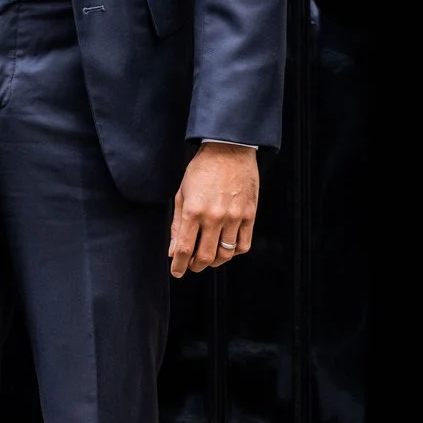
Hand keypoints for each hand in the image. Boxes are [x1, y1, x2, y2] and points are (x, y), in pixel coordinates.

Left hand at [168, 142, 258, 276]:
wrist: (229, 150)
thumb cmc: (203, 169)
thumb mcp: (182, 193)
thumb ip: (176, 224)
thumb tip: (173, 250)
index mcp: (193, 210)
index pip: (184, 249)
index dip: (179, 265)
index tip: (177, 272)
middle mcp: (213, 216)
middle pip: (204, 257)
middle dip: (195, 266)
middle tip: (192, 265)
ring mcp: (233, 217)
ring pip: (224, 254)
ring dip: (214, 261)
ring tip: (209, 257)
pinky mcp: (249, 215)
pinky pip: (243, 245)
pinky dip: (234, 252)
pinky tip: (227, 247)